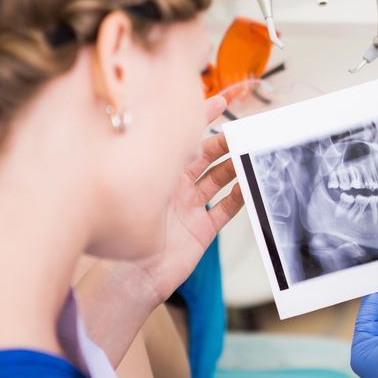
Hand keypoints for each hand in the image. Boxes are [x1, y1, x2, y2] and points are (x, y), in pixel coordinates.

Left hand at [134, 95, 244, 303]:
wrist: (130, 277)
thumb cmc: (125, 235)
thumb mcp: (142, 189)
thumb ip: (163, 161)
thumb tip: (181, 133)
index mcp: (157, 172)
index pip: (183, 137)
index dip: (202, 117)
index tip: (222, 100)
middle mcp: (175, 187)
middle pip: (206, 156)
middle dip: (225, 142)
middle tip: (243, 132)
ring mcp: (190, 207)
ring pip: (218, 179)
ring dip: (235, 167)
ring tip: (251, 155)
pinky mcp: (202, 229)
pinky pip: (225, 208)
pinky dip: (239, 198)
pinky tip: (250, 187)